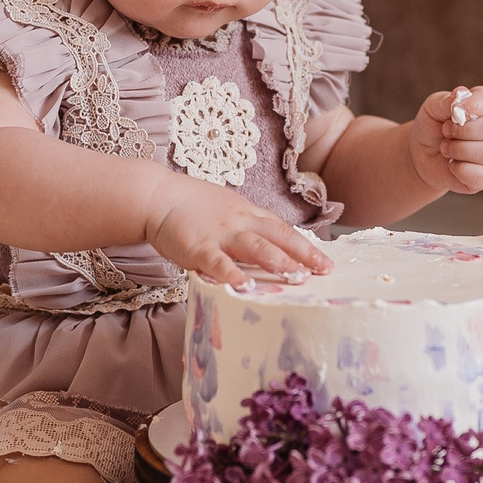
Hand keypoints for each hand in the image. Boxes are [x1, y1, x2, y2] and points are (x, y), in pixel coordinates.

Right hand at [143, 177, 329, 286]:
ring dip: (277, 261)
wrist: (157, 196)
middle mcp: (240, 221)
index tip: (324, 261)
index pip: (282, 229)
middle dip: (303, 254)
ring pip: (255, 247)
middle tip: (324, 270)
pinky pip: (219, 263)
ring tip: (296, 277)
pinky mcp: (199, 247)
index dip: (304, 246)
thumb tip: (267, 246)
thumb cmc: (190, 205)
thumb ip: (245, 225)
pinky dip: (233, 275)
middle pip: (278, 236)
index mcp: (247, 213)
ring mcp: (220, 234)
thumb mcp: (226, 209)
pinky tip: (245, 286)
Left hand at [411, 85, 482, 194]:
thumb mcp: (432, 109)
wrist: (422, 156)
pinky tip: (452, 164)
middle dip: (462, 130)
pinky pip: (480, 175)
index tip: (453, 111)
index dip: (471, 105)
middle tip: (446, 132)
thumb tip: (461, 94)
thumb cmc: (432, 128)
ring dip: (458, 150)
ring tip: (446, 148)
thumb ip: (445, 101)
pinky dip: (458, 169)